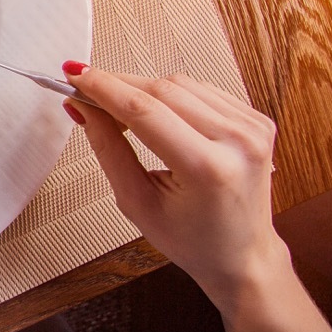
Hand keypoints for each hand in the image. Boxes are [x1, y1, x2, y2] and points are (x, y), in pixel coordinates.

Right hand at [59, 62, 281, 306]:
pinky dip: (172, 95)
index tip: (75, 75)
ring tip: (120, 112)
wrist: (242, 256)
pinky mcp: (256, 120)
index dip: (103, 87)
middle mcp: (237, 142)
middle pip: (162, 89)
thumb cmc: (194, 240)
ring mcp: (252, 128)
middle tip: (85, 92)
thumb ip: (108, 148)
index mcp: (209, 169)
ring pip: (181, 83)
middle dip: (118, 85)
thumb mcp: (137, 202)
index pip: (144, 110)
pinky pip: (202, 90)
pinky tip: (157, 114)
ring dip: (143, 89)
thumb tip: (83, 108)